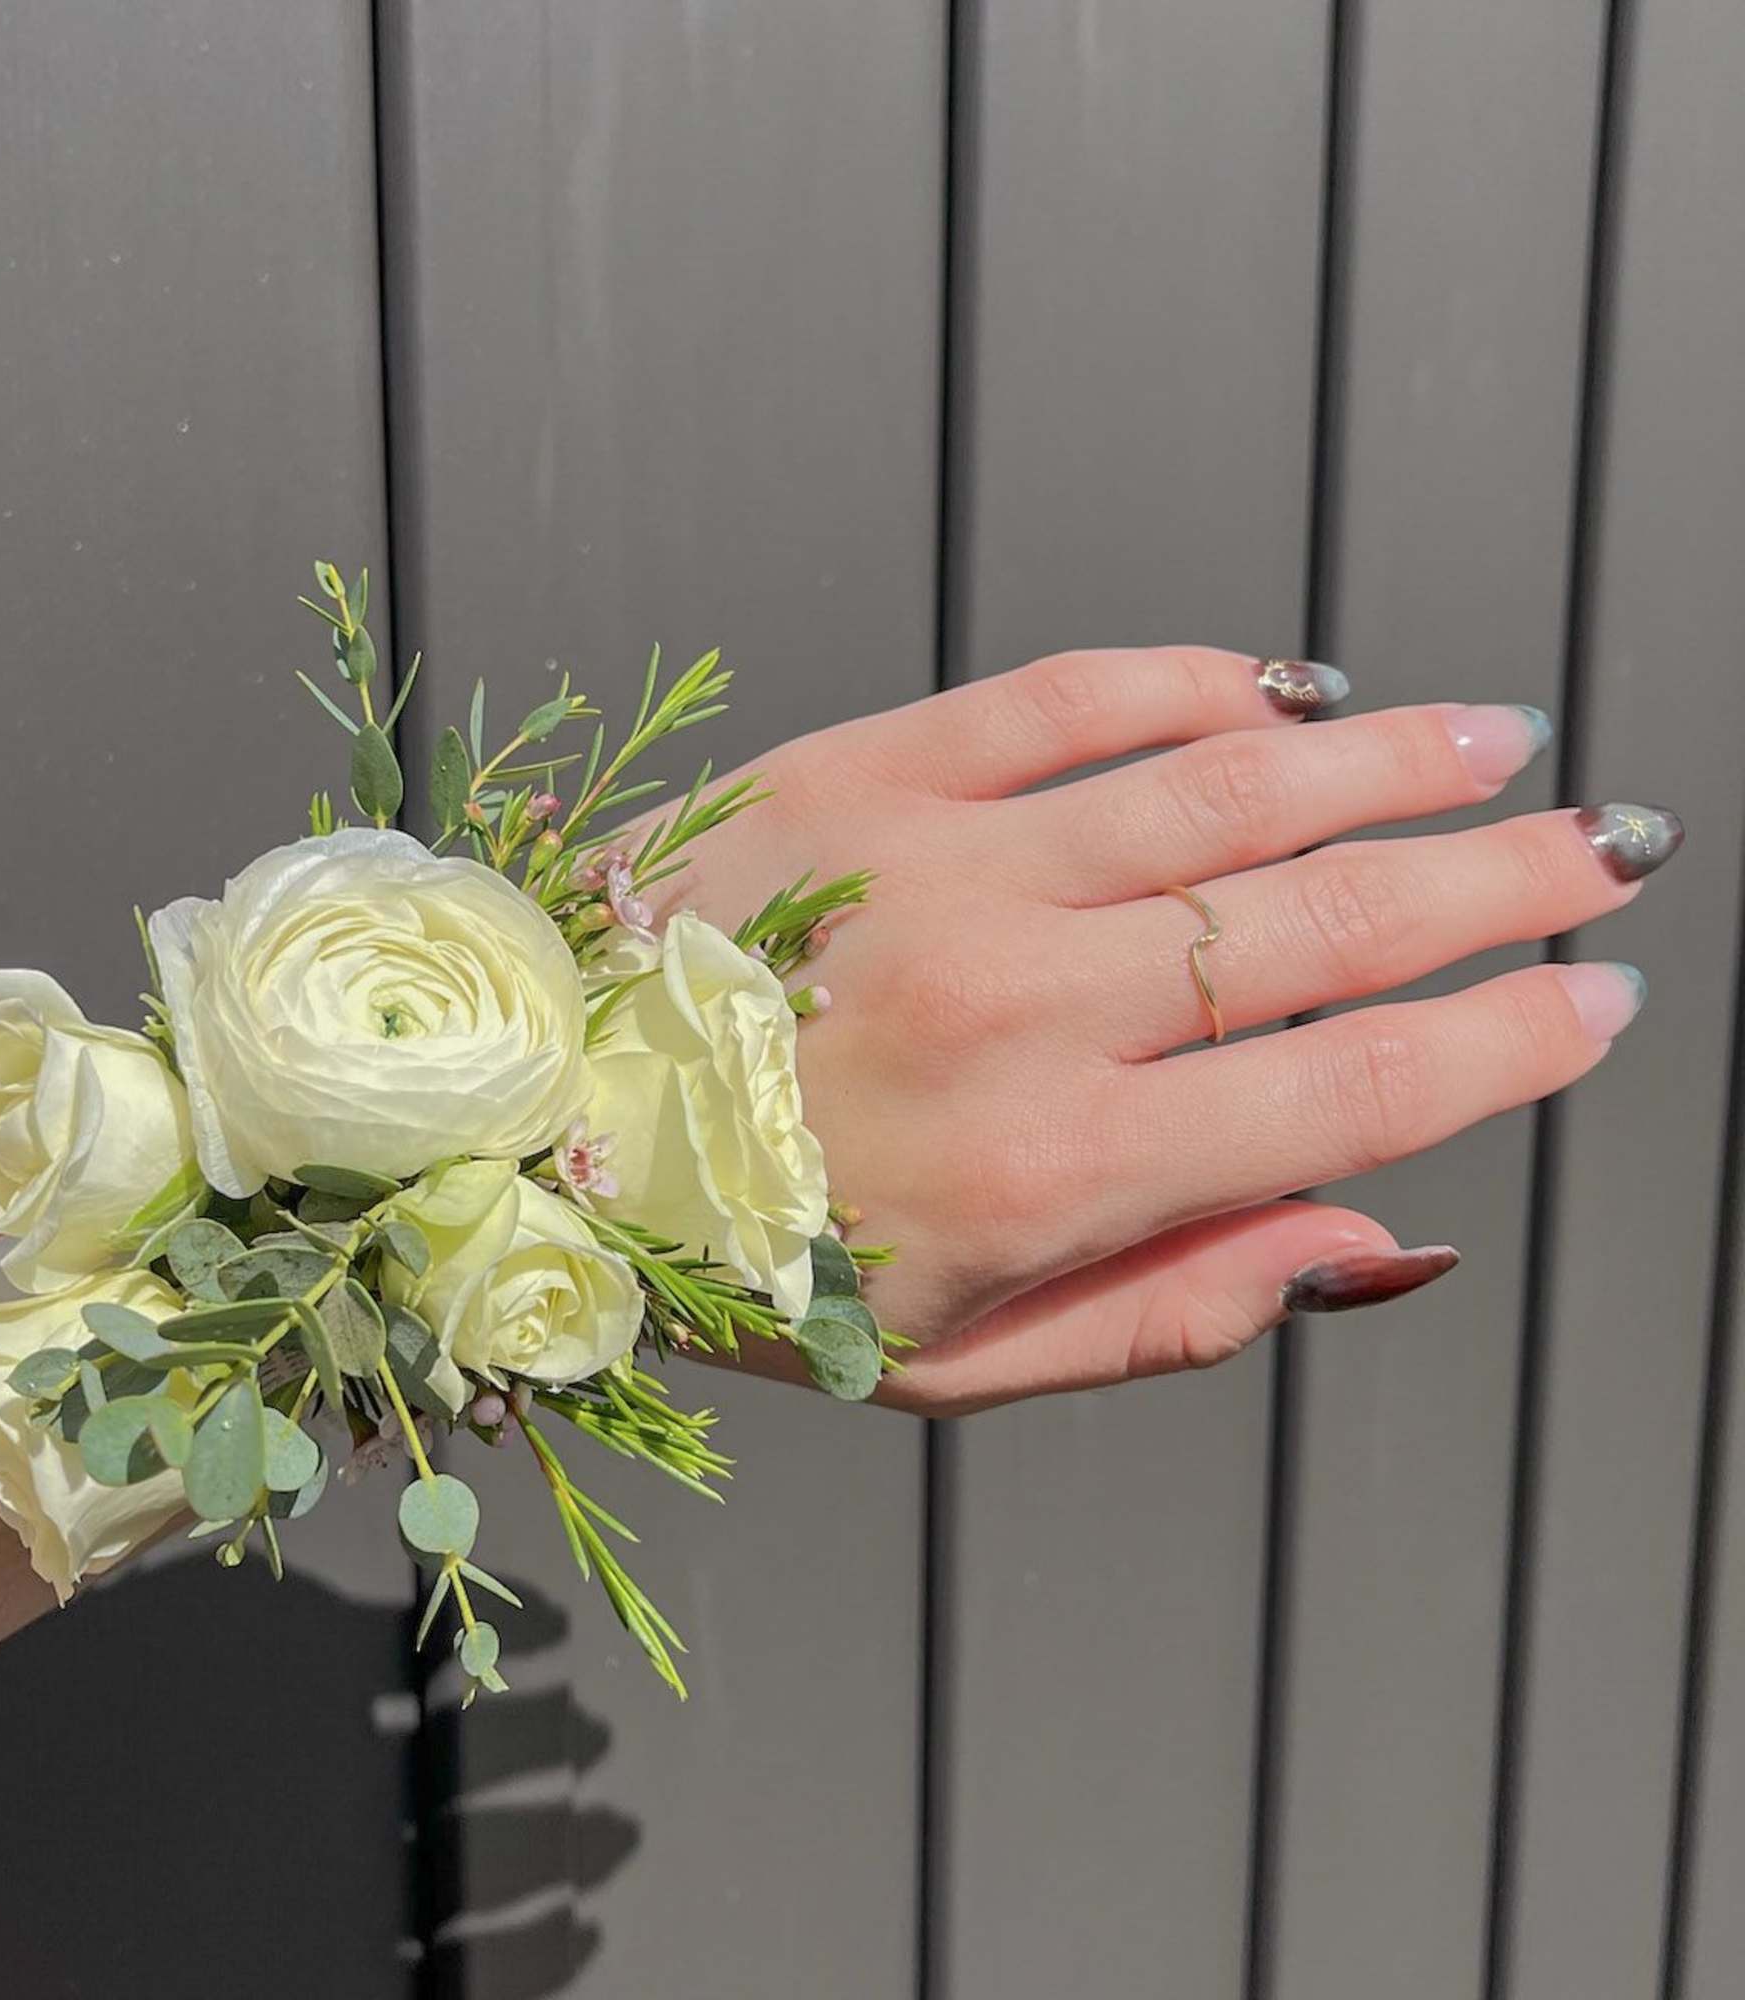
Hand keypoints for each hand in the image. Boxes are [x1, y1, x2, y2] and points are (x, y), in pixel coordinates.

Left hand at [659, 647, 1680, 1414]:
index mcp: (1058, 1171)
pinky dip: (1198, 681)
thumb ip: (1180, 1311)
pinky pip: (1069, 695)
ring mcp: (941, 865)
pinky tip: (1286, 687)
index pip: (1360, 1087)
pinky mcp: (855, 766)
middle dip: (1497, 881)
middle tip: (1606, 845)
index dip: (1511, 1041)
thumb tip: (1382, 1241)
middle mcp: (1023, 1005)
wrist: (518, 1126)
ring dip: (1389, 760)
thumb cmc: (742, 1262)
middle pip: (1330, 921)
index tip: (1601, 997)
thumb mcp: (956, 1362)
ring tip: (1495, 744)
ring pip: (1228, 785)